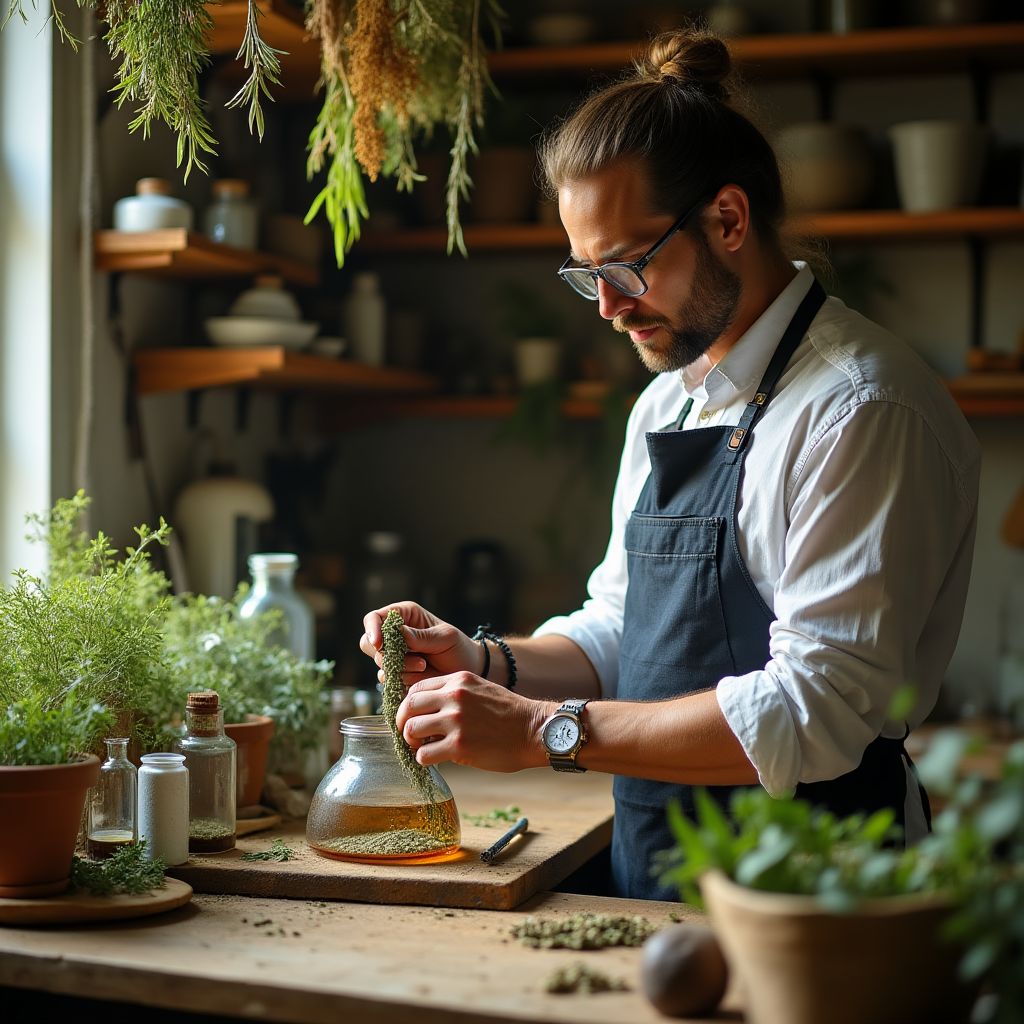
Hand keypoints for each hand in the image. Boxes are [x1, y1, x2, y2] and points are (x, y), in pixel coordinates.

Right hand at [359, 601, 482, 687]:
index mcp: (404, 616)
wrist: (466, 671)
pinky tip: (421, 676)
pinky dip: (403, 680)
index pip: (375, 618)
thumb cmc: (458, 647)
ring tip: (425, 666)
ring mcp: (393, 656)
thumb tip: (398, 632)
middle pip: (368, 643)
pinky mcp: (396, 675)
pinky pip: (388, 680)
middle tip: (413, 659)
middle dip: (386, 654)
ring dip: (401, 668)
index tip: (379, 643)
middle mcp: (394, 635)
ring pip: (379, 663)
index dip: (372, 629)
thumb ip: (421, 636)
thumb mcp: (445, 637)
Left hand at [395, 672, 552, 772]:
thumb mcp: (481, 689)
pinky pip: (424, 754)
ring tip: (421, 748)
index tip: (411, 717)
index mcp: (458, 680)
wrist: (535, 731)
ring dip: (411, 742)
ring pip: (411, 730)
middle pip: (408, 707)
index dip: (408, 705)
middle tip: (408, 735)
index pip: (416, 688)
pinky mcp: (459, 746)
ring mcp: (456, 721)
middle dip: (402, 723)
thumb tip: (427, 707)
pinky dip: (423, 759)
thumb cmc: (509, 714)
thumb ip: (455, 693)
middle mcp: (454, 697)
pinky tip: (434, 759)